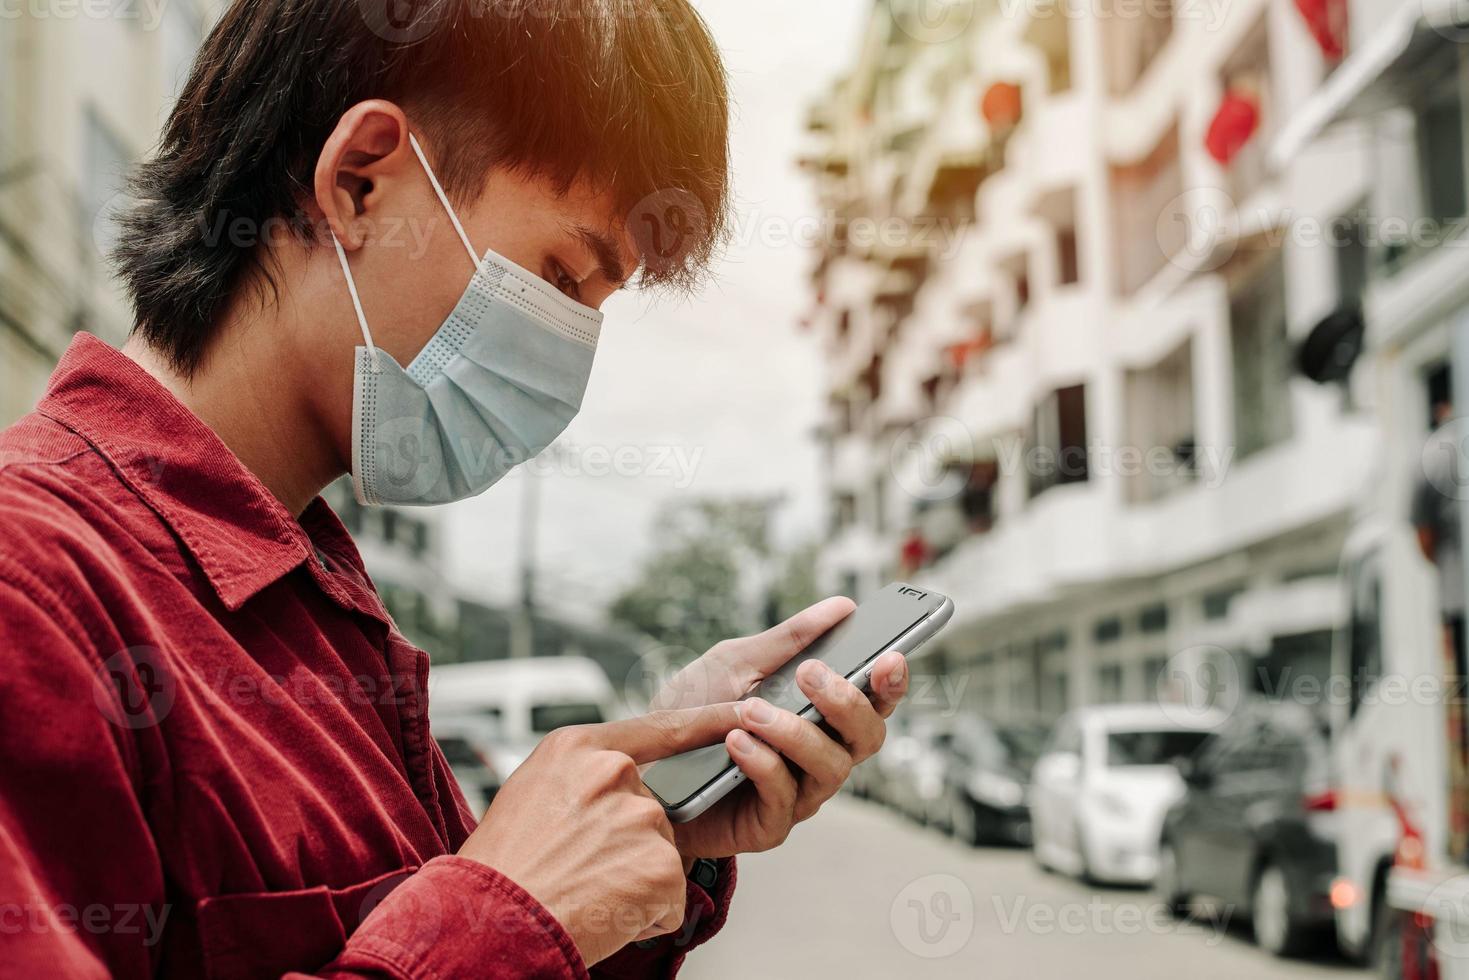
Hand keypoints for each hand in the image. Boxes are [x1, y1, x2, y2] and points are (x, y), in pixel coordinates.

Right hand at [458, 703, 740, 965]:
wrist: (487, 921)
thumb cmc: (501, 865)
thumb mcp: (532, 792)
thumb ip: (582, 775)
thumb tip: (617, 781)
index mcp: (578, 747)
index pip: (658, 727)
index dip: (705, 721)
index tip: (740, 711)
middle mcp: (613, 772)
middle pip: (652, 808)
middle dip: (628, 844)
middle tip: (579, 867)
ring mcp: (640, 816)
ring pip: (661, 853)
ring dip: (634, 880)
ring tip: (585, 890)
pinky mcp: (661, 864)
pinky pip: (670, 898)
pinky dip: (646, 915)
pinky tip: (604, 913)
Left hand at [653, 598, 909, 859]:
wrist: (640, 769)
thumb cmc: (693, 712)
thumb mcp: (734, 663)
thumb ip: (786, 640)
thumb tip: (842, 607)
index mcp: (822, 715)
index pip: (874, 702)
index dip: (891, 683)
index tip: (890, 656)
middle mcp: (821, 756)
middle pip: (867, 737)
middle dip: (847, 703)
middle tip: (812, 672)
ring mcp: (800, 794)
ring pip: (831, 768)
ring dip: (796, 733)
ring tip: (752, 710)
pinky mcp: (770, 825)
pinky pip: (784, 798)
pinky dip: (764, 764)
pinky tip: (735, 741)